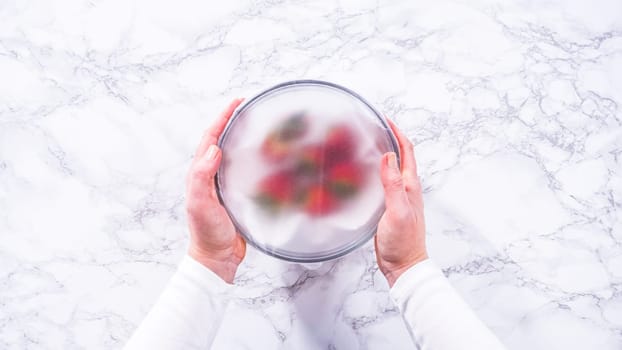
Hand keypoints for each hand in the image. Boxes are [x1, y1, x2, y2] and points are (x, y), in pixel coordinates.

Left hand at [186, 98, 245, 282]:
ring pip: (231, 153)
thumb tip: (213, 149)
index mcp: (200, 174)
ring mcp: (223, 184)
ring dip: (240, 136)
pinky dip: (249, 156)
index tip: (236, 103)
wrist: (218, 257)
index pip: (210, 138)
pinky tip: (262, 155)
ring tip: (256, 123)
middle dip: (231, 121)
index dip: (222, 119)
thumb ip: (202, 177)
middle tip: (248, 106)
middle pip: (220, 140)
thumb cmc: (207, 232)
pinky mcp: (236, 194)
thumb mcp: (200, 204)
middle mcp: (211, 175)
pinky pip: (242, 168)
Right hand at [375, 120, 427, 286]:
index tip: (385, 119)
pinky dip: (375, 172)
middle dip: (389, 138)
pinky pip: (382, 183)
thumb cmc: (403, 242)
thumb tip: (389, 156)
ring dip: (382, 154)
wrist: (403, 266)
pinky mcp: (388, 208)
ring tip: (365, 144)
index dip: (397, 133)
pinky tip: (363, 174)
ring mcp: (397, 198)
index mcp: (410, 186)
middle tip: (372, 126)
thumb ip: (393, 185)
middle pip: (399, 157)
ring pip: (390, 169)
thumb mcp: (397, 212)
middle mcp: (406, 189)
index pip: (406, 152)